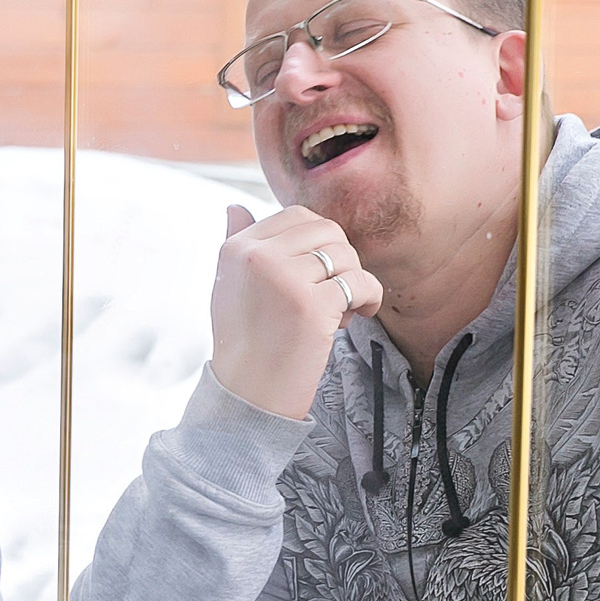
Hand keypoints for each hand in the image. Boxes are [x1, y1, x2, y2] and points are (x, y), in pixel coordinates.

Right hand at [208, 204, 381, 419]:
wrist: (249, 395)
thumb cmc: (244, 343)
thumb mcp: (229, 287)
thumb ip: (238, 245)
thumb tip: (236, 205)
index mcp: (236, 248)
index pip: (297, 217)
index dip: (320, 242)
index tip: (319, 274)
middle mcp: (256, 256)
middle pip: (326, 229)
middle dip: (341, 257)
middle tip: (335, 291)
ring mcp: (283, 278)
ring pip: (346, 255)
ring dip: (354, 280)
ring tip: (342, 310)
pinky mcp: (311, 305)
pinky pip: (360, 282)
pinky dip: (369, 298)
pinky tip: (357, 316)